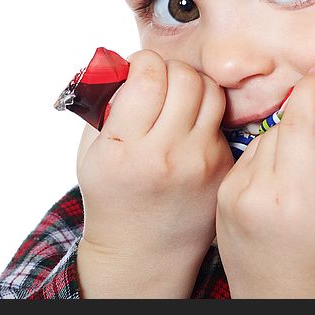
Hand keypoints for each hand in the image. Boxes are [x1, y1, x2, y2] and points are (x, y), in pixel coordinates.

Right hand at [76, 50, 233, 297]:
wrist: (142, 252)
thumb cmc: (112, 194)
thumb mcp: (91, 152)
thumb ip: (105, 104)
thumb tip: (125, 63)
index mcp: (125, 149)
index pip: (148, 76)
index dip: (142, 62)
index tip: (138, 70)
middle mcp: (166, 155)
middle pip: (185, 78)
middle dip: (169, 70)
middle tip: (159, 83)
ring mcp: (200, 163)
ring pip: (211, 93)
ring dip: (193, 86)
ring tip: (177, 99)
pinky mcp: (223, 170)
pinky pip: (220, 120)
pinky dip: (204, 116)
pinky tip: (188, 130)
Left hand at [215, 65, 314, 297]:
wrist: (279, 304)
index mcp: (295, 194)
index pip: (296, 121)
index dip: (309, 90)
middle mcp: (256, 190)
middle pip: (280, 128)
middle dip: (302, 117)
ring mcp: (232, 194)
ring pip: (261, 141)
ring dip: (283, 138)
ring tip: (302, 168)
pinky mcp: (221, 198)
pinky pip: (245, 159)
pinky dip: (264, 158)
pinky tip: (278, 181)